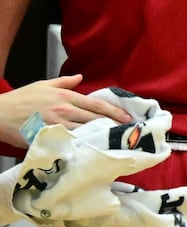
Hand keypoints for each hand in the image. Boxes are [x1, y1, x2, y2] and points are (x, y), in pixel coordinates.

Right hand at [0, 75, 133, 148]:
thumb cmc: (20, 99)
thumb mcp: (42, 85)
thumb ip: (63, 82)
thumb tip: (80, 78)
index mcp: (65, 97)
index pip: (96, 105)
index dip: (113, 112)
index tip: (126, 118)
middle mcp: (64, 110)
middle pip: (95, 119)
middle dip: (112, 125)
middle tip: (127, 132)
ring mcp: (56, 125)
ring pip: (85, 131)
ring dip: (100, 135)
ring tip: (115, 140)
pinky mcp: (48, 137)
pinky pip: (69, 142)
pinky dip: (81, 144)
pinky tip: (92, 148)